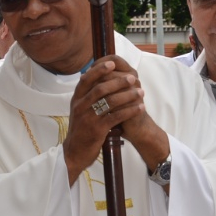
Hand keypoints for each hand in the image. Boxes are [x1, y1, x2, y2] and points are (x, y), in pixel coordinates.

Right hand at [63, 56, 146, 183]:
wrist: (74, 152)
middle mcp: (80, 106)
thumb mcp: (78, 110)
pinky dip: (130, 111)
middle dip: (119, 81)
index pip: (86, 79)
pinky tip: (140, 108)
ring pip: (110, 102)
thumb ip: (86, 95)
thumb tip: (93, 76)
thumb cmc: (80, 129)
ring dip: (128, 95)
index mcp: (76, 99)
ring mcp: (88, 118)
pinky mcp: (97, 130)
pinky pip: (116, 117)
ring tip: (141, 92)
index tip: (112, 62)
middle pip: (100, 88)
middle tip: (133, 78)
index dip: (99, 69)